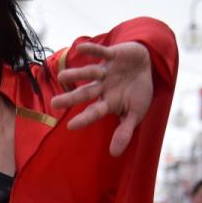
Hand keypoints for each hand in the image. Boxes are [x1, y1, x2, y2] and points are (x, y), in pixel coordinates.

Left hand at [49, 42, 153, 156]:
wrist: (147, 64)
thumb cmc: (139, 91)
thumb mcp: (136, 113)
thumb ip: (125, 131)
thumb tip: (114, 154)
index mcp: (108, 101)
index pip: (94, 112)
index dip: (84, 118)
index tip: (70, 126)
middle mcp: (102, 87)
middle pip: (85, 93)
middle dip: (71, 98)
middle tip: (54, 104)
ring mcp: (106, 71)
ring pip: (89, 73)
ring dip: (77, 74)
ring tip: (62, 76)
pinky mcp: (112, 55)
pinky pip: (101, 52)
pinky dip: (92, 49)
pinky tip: (80, 48)